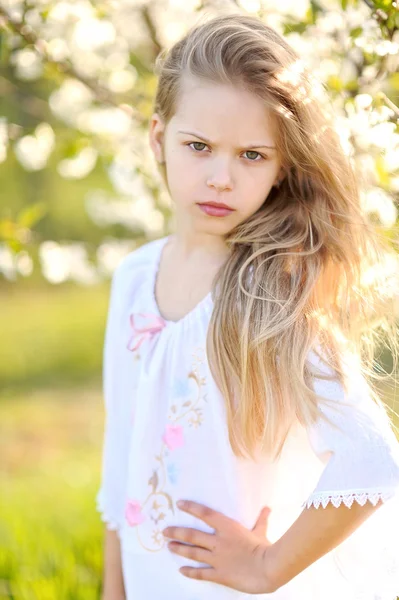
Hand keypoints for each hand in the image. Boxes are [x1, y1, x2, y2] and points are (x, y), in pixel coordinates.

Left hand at [162, 500, 276, 593]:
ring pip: (193, 552)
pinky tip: (181, 570)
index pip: (205, 514)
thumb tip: (267, 508)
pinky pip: (201, 573)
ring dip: (179, 548)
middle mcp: (218, 541)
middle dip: (177, 532)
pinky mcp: (219, 573)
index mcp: (228, 527)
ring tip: (168, 545)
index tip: (179, 504)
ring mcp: (217, 558)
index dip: (191, 508)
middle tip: (164, 531)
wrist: (268, 568)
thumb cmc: (265, 548)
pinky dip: (190, 571)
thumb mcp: (261, 531)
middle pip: (192, 534)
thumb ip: (261, 520)